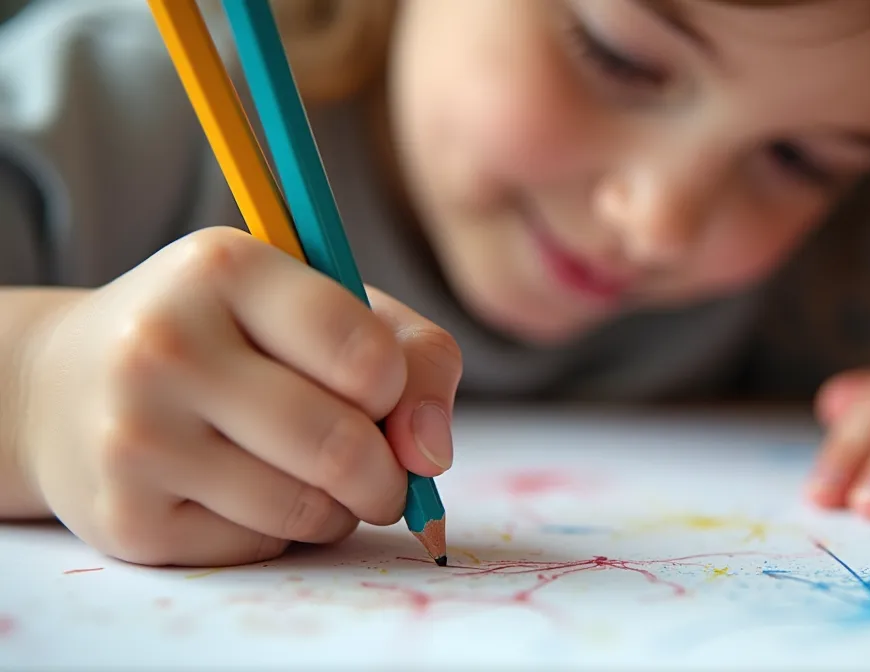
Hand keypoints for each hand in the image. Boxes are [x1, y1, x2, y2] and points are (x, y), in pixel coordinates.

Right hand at [19, 227, 461, 565]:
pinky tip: (249, 493)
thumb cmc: (232, 339)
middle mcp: (165, 344)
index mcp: (225, 267)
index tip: (380, 391)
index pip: (366, 356)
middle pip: (342, 446)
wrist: (68, 385)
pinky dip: (284, 533)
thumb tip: (432, 453)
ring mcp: (136, 435)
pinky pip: (260, 547)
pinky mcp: (126, 518)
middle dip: (388, 474)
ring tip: (316, 476)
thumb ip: (414, 356)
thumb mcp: (323, 307)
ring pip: (306, 509)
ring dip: (341, 508)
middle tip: (382, 471)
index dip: (396, 390)